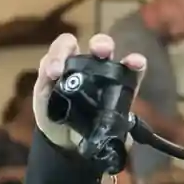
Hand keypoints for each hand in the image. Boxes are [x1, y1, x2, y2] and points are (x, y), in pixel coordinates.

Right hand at [32, 32, 144, 152]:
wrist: (65, 139)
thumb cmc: (92, 129)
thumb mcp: (108, 134)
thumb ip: (117, 134)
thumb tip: (125, 140)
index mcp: (117, 81)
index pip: (130, 66)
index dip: (135, 62)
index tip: (135, 63)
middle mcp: (95, 67)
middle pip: (100, 46)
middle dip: (102, 44)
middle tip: (100, 51)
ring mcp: (71, 66)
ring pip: (69, 45)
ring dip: (64, 52)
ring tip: (58, 70)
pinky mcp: (49, 71)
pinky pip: (47, 60)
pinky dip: (49, 63)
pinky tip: (50, 74)